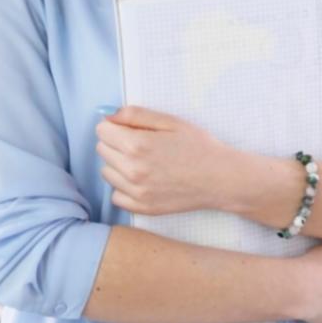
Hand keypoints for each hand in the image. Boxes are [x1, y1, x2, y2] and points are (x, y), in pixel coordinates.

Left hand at [96, 106, 238, 215]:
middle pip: (102, 150)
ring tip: (143, 162)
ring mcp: (136, 192)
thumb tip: (109, 116)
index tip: (129, 128)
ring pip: (107, 172)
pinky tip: (143, 180)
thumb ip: (136, 115)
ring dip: (118, 165)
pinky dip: (124, 187)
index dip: (115, 126)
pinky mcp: (142, 207)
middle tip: (140, 144)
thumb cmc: (199, 146)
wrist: (220, 178)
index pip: (101, 131)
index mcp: (137, 145)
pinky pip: (116, 195)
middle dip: (116, 143)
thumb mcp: (171, 122)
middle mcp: (132, 170)